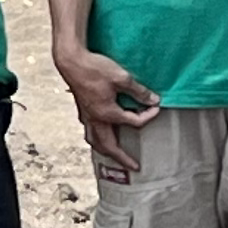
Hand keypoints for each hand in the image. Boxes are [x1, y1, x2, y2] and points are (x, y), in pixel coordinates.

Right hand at [55, 45, 163, 174]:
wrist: (71, 61)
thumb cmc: (95, 68)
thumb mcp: (122, 78)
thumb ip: (139, 91)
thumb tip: (154, 100)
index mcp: (107, 113)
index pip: (134, 122)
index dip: (148, 115)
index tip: (156, 107)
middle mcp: (96, 119)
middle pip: (109, 146)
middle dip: (121, 158)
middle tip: (133, 167)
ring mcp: (87, 115)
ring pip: (95, 140)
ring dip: (105, 150)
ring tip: (113, 154)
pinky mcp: (82, 109)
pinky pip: (89, 129)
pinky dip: (95, 136)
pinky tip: (100, 131)